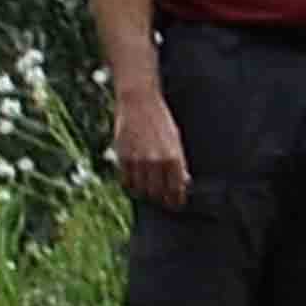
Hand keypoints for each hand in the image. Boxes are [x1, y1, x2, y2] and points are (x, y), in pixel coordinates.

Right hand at [111, 90, 188, 210]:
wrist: (139, 102)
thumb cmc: (160, 120)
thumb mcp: (176, 140)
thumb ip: (179, 161)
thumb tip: (183, 181)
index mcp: (173, 157)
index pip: (175, 188)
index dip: (176, 199)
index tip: (176, 203)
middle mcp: (156, 161)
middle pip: (158, 192)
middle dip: (162, 198)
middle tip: (163, 200)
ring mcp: (138, 160)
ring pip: (141, 189)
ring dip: (146, 193)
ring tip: (150, 192)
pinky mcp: (123, 157)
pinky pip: (126, 181)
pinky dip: (131, 186)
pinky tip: (136, 184)